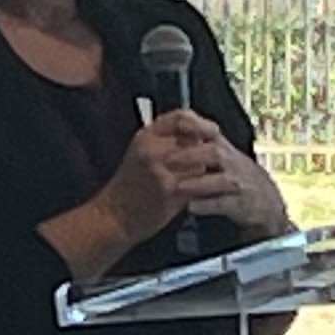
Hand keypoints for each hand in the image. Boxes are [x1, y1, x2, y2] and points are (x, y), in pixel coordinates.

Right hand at [99, 110, 235, 245]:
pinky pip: (201, 184)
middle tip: (218, 161)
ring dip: (212, 172)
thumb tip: (195, 136)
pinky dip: (212, 187)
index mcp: (146, 137)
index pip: (181, 118)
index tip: (213, 130)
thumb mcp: (140, 153)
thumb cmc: (128, 188)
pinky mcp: (170, 190)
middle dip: (209, 152)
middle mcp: (153, 149)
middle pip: (195, 141)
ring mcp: (161, 170)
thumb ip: (164, 141)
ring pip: (201, 163)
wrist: (114, 216)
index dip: (201, 123)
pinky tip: (217, 191)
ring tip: (220, 178)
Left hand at [179, 130, 290, 234]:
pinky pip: (224, 204)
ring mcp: (238, 184)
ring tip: (178, 186)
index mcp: (225, 149)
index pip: (211, 131)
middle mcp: (233, 163)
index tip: (178, 125)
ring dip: (198, 183)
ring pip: (222, 180)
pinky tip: (191, 206)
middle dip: (191, 156)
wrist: (265, 202)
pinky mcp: (239, 205)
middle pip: (215, 153)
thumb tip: (169, 133)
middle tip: (167, 160)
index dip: (196, 126)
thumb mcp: (223, 155)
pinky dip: (207, 205)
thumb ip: (200, 145)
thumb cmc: (236, 175)